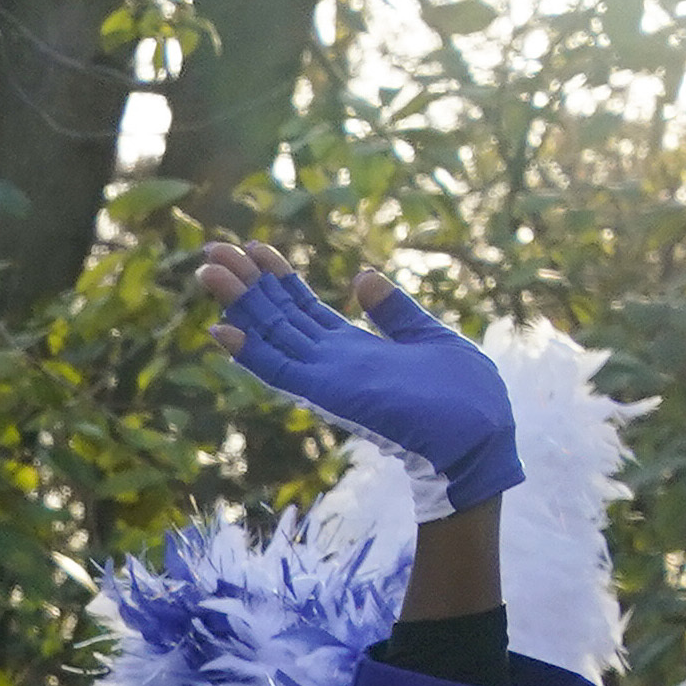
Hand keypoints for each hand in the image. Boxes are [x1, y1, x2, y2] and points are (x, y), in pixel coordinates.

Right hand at [193, 242, 518, 515]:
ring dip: (237, 305)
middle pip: (278, 316)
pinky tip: (220, 330)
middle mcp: (330, 361)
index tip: (252, 248)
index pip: (304, 307)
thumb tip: (362, 276)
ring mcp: (325, 378)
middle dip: (246, 283)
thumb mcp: (430, 338)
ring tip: (206, 272)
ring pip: (271, 335)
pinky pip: (279, 371)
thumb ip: (394, 311)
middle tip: (212, 251)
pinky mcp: (327, 394)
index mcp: (354, 348)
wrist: (479, 437)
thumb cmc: (464, 396)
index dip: (278, 277)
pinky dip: (249, 352)